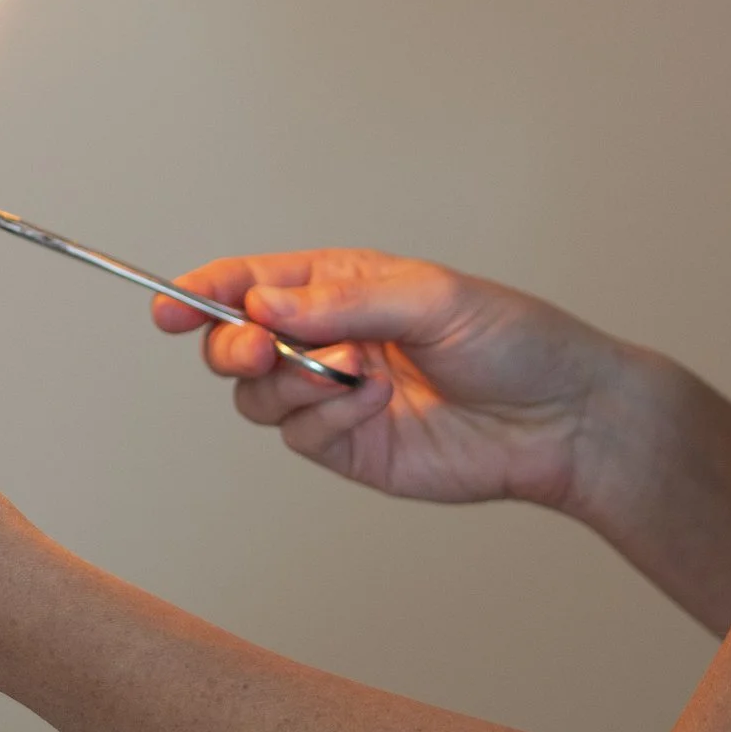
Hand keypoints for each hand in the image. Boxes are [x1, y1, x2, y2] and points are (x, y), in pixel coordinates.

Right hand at [152, 250, 628, 514]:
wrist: (563, 419)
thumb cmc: (512, 340)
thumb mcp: (429, 296)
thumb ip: (339, 303)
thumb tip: (261, 305)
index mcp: (337, 287)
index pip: (248, 283)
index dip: (201, 293)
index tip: (167, 308)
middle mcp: (324, 339)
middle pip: (233, 343)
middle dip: (231, 345)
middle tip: (255, 349)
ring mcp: (331, 396)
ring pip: (256, 395)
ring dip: (293, 381)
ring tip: (355, 372)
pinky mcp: (347, 447)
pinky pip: (299, 434)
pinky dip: (327, 416)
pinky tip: (376, 403)